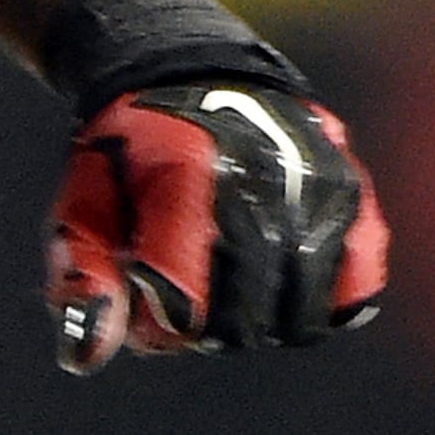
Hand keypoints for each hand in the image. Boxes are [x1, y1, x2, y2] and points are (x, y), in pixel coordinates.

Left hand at [49, 82, 387, 370]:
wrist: (192, 77)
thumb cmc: (127, 157)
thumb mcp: (80, 206)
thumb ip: (80, 279)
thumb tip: (84, 357)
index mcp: (185, 177)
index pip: (185, 304)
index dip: (159, 326)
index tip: (145, 303)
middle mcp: (263, 181)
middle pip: (244, 321)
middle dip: (206, 331)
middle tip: (185, 300)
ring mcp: (318, 188)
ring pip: (301, 318)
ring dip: (261, 325)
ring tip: (229, 291)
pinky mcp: (355, 196)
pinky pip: (354, 293)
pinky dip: (318, 306)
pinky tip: (280, 285)